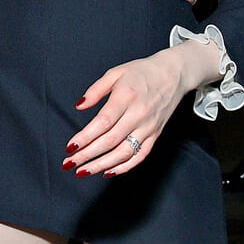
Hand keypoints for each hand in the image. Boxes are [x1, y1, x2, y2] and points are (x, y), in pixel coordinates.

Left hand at [62, 43, 213, 177]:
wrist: (173, 74)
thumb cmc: (142, 72)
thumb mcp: (115, 72)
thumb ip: (95, 90)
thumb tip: (79, 106)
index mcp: (125, 97)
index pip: (102, 123)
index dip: (85, 137)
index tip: (70, 147)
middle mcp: (138, 114)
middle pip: (110, 141)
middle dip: (87, 155)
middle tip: (69, 164)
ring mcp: (148, 127)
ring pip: (124, 152)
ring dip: (102, 165)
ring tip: (84, 171)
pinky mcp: (156, 135)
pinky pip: (140, 155)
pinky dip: (124, 167)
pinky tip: (108, 171)